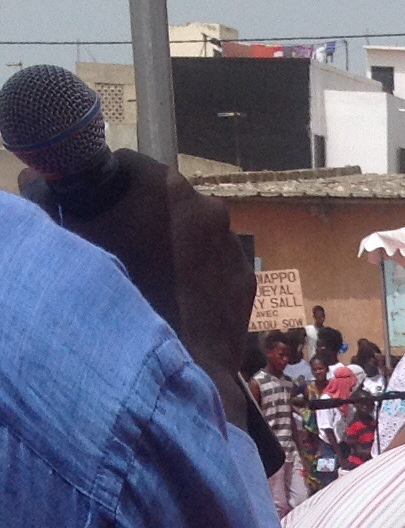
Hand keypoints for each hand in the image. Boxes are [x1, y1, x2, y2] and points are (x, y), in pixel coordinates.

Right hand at [53, 151, 257, 428]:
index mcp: (162, 183)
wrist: (177, 361)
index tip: (97, 206)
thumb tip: (34, 180)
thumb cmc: (118, 293)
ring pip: (195, 232)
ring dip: (176, 244)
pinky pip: (217, 265)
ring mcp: (232, 243)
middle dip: (145, 215)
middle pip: (166, 199)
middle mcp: (206, 205)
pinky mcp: (247, 279)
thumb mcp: (72, 241)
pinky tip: (181, 297)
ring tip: (154, 277)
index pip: (127, 166)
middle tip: (123, 245)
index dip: (107, 184)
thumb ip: (49, 201)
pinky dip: (201, 274)